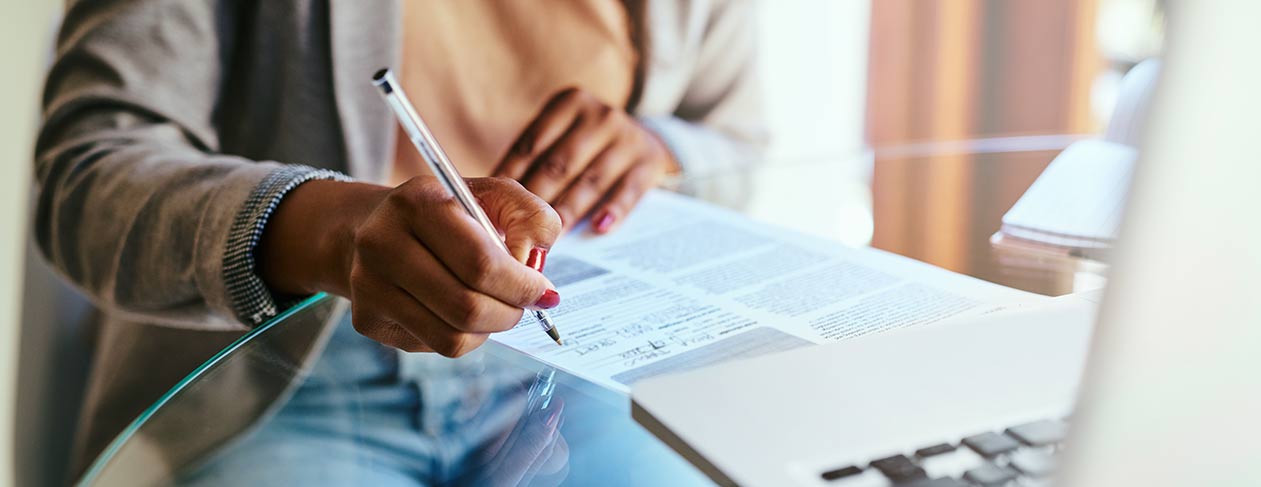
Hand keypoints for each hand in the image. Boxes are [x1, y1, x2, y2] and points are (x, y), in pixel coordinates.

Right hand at [258, 176, 561, 355]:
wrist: (378, 227)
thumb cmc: (449, 213)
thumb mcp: (495, 196)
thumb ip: (531, 219)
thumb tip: (534, 265)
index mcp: (417, 202)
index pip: (480, 263)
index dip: (522, 286)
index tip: (544, 292)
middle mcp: (382, 242)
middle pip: (466, 306)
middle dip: (510, 313)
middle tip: (524, 306)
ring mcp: (368, 284)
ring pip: (452, 336)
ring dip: (489, 329)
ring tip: (496, 307)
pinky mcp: (367, 318)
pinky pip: (434, 346)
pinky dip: (464, 336)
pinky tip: (461, 311)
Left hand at [494, 87, 679, 233]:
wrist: (648, 141)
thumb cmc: (588, 147)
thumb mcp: (564, 137)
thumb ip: (536, 160)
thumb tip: (496, 199)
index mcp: (569, 104)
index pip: (531, 144)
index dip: (510, 178)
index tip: (494, 206)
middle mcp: (599, 116)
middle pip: (559, 165)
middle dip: (535, 201)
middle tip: (517, 230)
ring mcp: (627, 138)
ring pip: (590, 181)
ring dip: (567, 212)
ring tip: (549, 238)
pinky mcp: (649, 162)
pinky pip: (628, 192)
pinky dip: (613, 211)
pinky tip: (599, 228)